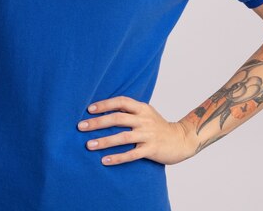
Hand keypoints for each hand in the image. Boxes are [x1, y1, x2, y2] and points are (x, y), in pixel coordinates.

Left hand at [77, 95, 195, 165]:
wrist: (181, 139)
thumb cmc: (158, 126)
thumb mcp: (146, 113)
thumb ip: (130, 110)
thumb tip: (106, 108)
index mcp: (142, 108)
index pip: (121, 102)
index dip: (105, 104)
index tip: (89, 109)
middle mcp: (144, 120)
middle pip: (118, 118)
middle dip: (98, 122)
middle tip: (81, 126)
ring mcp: (148, 135)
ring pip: (122, 137)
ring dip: (104, 141)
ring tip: (89, 145)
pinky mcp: (151, 150)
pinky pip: (131, 154)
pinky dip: (117, 158)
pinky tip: (104, 160)